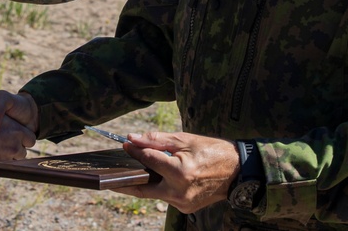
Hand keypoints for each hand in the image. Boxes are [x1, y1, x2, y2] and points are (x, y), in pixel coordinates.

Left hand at [113, 131, 239, 213]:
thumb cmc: (212, 151)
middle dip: (125, 183)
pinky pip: (166, 197)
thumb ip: (157, 140)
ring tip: (133, 172)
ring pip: (154, 193)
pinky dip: (159, 187)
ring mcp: (182, 202)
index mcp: (179, 172)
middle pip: (143, 188)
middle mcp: (179, 191)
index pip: (148, 161)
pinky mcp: (186, 208)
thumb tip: (133, 139)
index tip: (125, 145)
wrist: (237, 172)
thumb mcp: (185, 140)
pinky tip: (156, 178)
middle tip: (110, 178)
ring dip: (145, 183)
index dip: (135, 151)